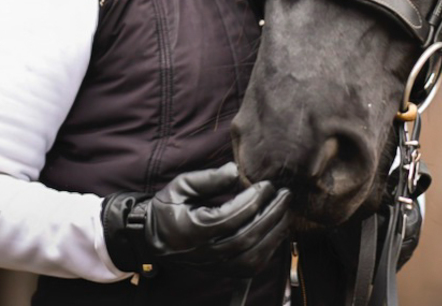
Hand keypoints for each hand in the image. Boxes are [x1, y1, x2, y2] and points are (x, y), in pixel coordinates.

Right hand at [101, 162, 290, 277]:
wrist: (155, 238)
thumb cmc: (168, 208)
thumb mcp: (180, 186)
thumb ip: (208, 178)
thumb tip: (236, 170)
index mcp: (193, 230)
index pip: (230, 218)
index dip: (253, 201)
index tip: (268, 185)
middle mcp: (206, 252)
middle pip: (247, 238)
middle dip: (271, 215)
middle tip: (285, 195)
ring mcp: (215, 265)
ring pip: (253, 257)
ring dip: (275, 233)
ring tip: (286, 211)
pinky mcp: (223, 271)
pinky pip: (252, 266)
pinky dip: (270, 249)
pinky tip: (278, 229)